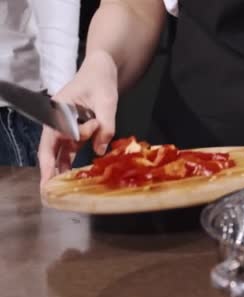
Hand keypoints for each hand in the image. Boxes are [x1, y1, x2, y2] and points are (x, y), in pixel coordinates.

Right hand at [38, 51, 118, 185]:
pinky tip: (72, 175)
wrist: (102, 70)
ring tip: (60, 188)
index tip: (48, 175)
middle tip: (49, 191)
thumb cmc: (100, 81)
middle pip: (51, 148)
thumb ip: (105, 124)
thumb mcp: (107, 101)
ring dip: (60, 167)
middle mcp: (59, 120)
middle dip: (50, 169)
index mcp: (59, 110)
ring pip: (61, 150)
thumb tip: (100, 150)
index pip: (51, 138)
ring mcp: (67, 125)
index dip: (48, 159)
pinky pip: (72, 147)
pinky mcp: (77, 129)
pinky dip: (72, 160)